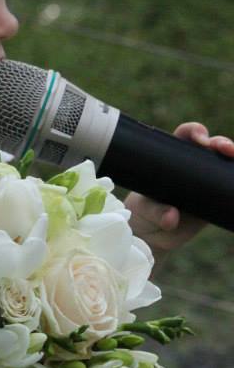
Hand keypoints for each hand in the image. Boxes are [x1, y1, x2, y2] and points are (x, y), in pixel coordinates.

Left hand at [125, 122, 233, 253]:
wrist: (151, 236)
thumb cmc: (142, 214)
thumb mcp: (144, 210)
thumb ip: (156, 212)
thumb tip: (172, 217)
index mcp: (171, 157)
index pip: (185, 136)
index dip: (195, 131)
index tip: (200, 139)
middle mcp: (191, 166)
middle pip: (211, 147)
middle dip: (222, 142)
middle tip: (225, 149)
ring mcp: (204, 182)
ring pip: (224, 164)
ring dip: (233, 159)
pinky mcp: (213, 199)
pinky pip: (229, 187)